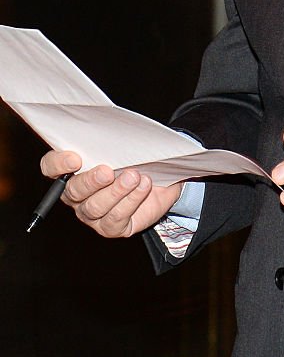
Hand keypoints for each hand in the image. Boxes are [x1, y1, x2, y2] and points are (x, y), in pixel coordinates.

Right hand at [39, 150, 182, 237]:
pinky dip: (131, 200)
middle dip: (91, 180)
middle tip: (108, 171)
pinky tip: (144, 186)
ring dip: (116, 191)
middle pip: (73, 191)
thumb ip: (114, 138)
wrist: (159, 183)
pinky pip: (115, 217)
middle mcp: (76, 194)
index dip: (58, 164)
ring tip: (134, 177)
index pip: (51, 167)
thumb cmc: (136, 160)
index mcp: (72, 170)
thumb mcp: (125, 145)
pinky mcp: (110, 227)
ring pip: (95, 206)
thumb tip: (117, 129)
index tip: (75, 159)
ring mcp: (92, 214)